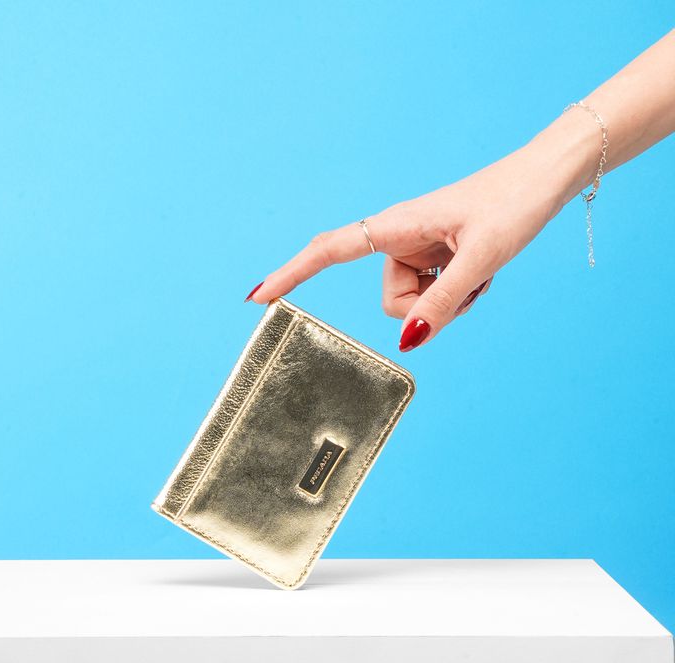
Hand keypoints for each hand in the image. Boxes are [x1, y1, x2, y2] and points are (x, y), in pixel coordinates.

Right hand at [245, 119, 593, 352]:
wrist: (548, 177)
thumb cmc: (514, 202)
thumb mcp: (480, 260)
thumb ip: (442, 303)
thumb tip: (408, 342)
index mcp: (395, 226)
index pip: (329, 251)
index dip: (290, 274)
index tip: (257, 298)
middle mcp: (400, 239)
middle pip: (393, 303)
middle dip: (429, 308)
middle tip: (471, 283)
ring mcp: (418, 251)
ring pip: (416, 305)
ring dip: (451, 301)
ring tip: (482, 271)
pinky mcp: (435, 259)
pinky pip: (435, 297)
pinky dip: (460, 295)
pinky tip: (483, 271)